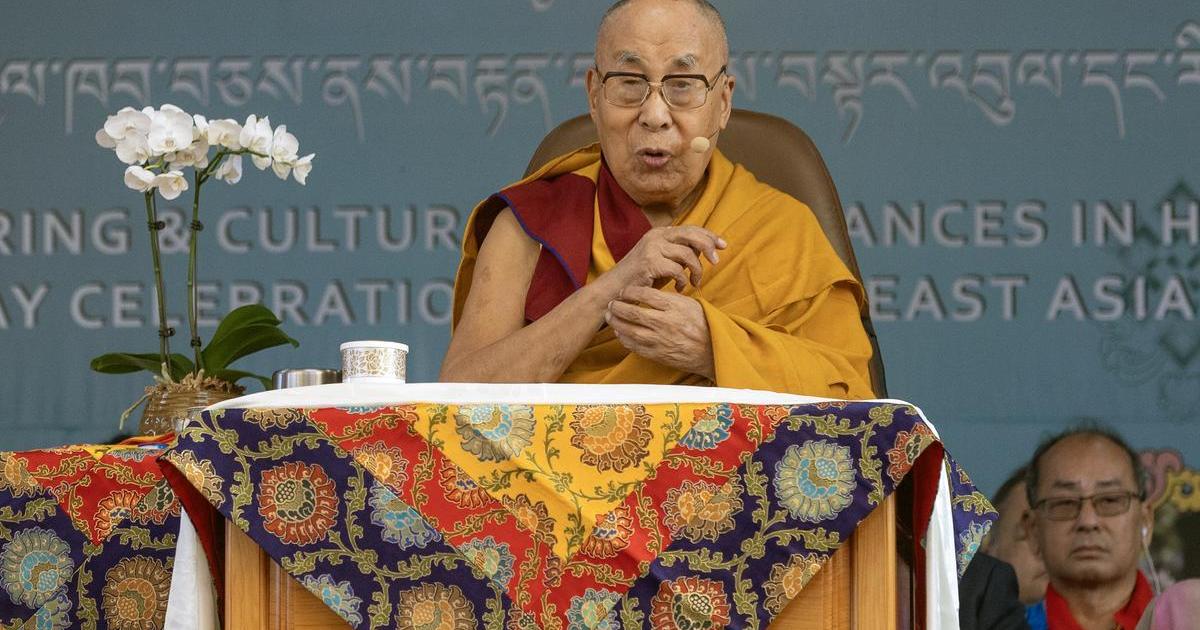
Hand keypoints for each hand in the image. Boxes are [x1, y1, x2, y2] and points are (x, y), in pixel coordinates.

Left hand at [605, 285, 714, 379]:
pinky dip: (624, 339)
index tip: (624, 291)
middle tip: (611, 304)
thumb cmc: (703, 324)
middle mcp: (665, 323)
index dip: (630, 291)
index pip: (645, 295)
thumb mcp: (691, 304)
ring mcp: (661, 340)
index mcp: (674, 307)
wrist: (713, 350)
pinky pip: (635, 346)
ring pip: (630, 330)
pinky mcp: (658, 354)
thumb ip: (670, 298)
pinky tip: (620, 333)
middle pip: (633, 312)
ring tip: (610, 317)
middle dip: (618, 307)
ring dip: (616, 323)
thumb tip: (649, 292)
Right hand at [607, 226, 725, 291]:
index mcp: (660, 233)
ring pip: (687, 254)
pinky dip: (683, 281)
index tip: (723, 245)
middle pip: (691, 235)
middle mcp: (656, 236)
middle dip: (708, 247)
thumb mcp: (663, 259)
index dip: (709, 235)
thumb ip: (680, 252)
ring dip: (696, 270)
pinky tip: (680, 288)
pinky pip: (677, 270)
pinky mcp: (650, 263)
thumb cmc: (643, 277)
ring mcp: (652, 248)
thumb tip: (705, 249)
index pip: (690, 228)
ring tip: (695, 282)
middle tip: (716, 262)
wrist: (616, 288)